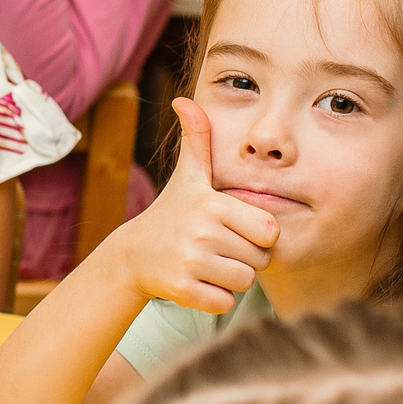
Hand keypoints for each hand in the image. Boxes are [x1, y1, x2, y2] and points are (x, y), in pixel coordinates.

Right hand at [110, 98, 275, 314]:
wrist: (132, 254)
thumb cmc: (172, 213)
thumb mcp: (187, 176)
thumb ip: (197, 139)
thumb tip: (185, 100)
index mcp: (213, 204)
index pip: (270, 231)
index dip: (257, 235)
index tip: (233, 229)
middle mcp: (202, 232)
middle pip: (260, 260)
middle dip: (245, 258)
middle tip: (217, 249)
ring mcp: (191, 262)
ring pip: (244, 282)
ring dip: (231, 279)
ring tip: (207, 264)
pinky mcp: (183, 291)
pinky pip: (226, 303)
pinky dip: (216, 298)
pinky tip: (197, 283)